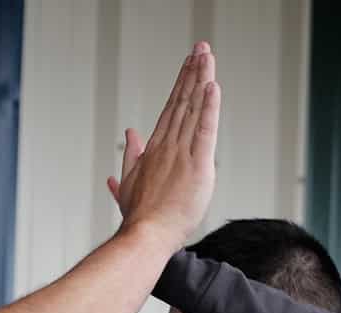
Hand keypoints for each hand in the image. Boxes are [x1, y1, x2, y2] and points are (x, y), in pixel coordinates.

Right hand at [110, 42, 218, 247]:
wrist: (145, 235)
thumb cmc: (138, 216)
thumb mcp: (128, 182)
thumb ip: (131, 154)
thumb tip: (130, 132)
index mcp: (155, 148)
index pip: (171, 108)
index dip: (181, 84)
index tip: (188, 64)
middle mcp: (168, 145)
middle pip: (183, 101)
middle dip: (192, 72)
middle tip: (200, 48)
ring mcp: (182, 153)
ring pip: (194, 109)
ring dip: (201, 80)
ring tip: (207, 56)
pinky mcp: (198, 165)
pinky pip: (205, 129)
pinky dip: (210, 107)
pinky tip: (213, 86)